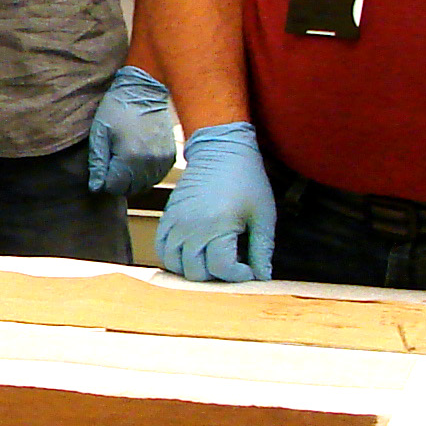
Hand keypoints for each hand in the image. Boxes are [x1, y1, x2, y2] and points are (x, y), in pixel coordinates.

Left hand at [87, 64, 176, 196]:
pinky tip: (137, 161)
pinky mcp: (170, 156)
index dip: (104, 182)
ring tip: (124, 161)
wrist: (144, 90)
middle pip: (131, 189)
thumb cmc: (117, 109)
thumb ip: (98, 162)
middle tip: (111, 164)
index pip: (115, 187)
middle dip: (118, 182)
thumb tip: (96, 188)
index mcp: (130, 157)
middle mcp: (149, 162)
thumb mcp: (100, 133)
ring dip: (132, 180)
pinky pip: (156, 176)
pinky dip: (146, 174)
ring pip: (144, 185)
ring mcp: (162, 160)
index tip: (102, 169)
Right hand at [156, 122, 275, 282]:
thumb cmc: (247, 180)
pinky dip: (174, 257)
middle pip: (196, 273)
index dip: (238, 275)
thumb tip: (262, 277)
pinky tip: (192, 252)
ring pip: (175, 264)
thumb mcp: (263, 215)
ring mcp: (175, 222)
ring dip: (193, 269)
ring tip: (211, 259)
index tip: (249, 269)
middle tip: (230, 263)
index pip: (221, 269)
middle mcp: (191, 227)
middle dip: (216, 275)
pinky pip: (162, 248)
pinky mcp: (167, 217)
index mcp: (218, 227)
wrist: (221, 149)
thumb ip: (262, 249)